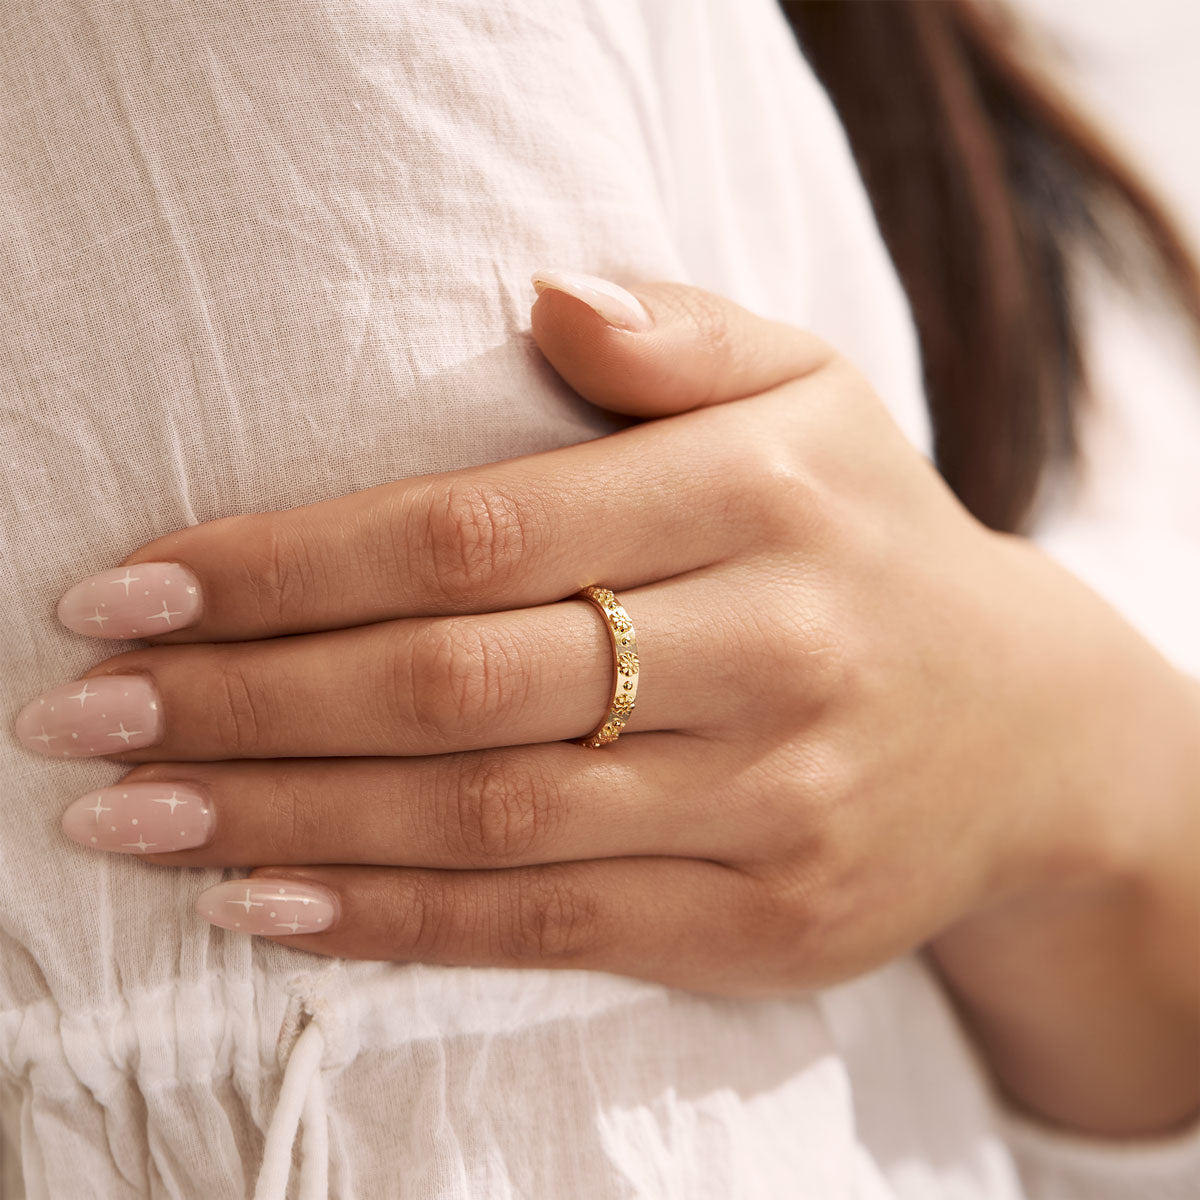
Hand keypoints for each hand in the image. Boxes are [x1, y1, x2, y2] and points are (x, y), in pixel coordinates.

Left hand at [16, 275, 1193, 1014]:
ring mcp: (775, 802)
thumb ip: (681, 338)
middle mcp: (774, 651)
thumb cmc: (870, 544)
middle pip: (455, 681)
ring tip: (130, 815)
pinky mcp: (769, 922)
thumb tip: (537, 298)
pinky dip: (393, 918)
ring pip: (485, 817)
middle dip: (243, 698)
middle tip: (85, 712)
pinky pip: (552, 927)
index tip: (132, 588)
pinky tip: (267, 900)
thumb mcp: (812, 399)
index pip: (476, 529)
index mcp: (764, 497)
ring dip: (282, 817)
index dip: (284, 564)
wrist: (1024, 732)